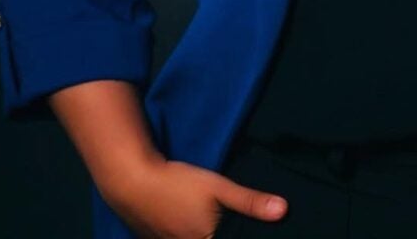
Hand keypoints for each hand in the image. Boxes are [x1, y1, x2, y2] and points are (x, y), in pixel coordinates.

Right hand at [99, 156, 288, 238]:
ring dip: (208, 233)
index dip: (241, 234)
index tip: (259, 232)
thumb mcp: (218, 187)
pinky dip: (194, 234)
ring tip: (222, 222)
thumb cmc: (179, 184)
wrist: (132, 183)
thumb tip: (284, 210)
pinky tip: (195, 223)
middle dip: (228, 232)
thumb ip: (249, 201)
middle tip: (238, 223)